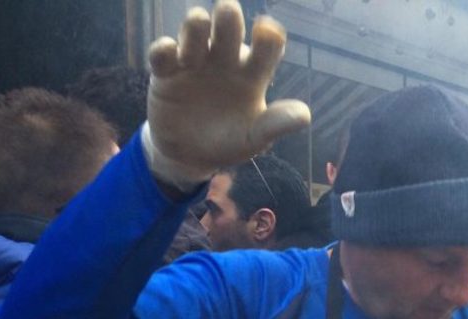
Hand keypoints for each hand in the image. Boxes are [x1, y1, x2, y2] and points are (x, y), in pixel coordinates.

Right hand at [144, 0, 310, 188]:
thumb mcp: (254, 138)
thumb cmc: (228, 141)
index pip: (265, 47)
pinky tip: (170, 53)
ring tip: (197, 30)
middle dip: (228, 18)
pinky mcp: (166, 72)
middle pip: (228, 28)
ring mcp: (195, 62)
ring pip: (195, 31)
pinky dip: (164, 49)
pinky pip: (162, 54)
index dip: (268, 37)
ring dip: (196, 27)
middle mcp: (224, 60)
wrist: (190, 156)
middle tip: (228, 12)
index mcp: (251, 73)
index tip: (267, 33)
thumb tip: (305, 116)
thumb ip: (275, 124)